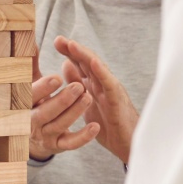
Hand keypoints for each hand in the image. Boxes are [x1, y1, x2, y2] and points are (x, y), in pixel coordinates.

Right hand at [29, 67, 99, 161]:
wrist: (33, 132)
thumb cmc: (35, 100)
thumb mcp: (31, 82)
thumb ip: (31, 63)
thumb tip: (30, 39)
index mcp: (23, 104)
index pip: (30, 96)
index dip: (42, 88)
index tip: (56, 78)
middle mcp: (31, 122)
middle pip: (45, 113)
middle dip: (62, 100)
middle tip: (79, 86)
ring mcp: (45, 135)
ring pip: (59, 125)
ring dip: (74, 113)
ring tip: (88, 97)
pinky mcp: (58, 146)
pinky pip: (70, 143)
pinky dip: (83, 137)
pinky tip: (95, 127)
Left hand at [56, 36, 137, 163]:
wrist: (127, 144)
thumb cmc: (109, 123)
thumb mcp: (87, 102)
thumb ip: (78, 84)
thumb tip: (66, 64)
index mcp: (94, 84)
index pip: (80, 64)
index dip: (68, 52)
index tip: (55, 41)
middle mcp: (103, 84)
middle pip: (87, 62)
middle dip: (74, 50)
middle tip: (59, 39)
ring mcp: (111, 91)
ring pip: (98, 69)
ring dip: (85, 56)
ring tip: (72, 45)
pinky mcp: (118, 101)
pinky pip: (109, 85)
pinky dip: (102, 73)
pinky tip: (94, 63)